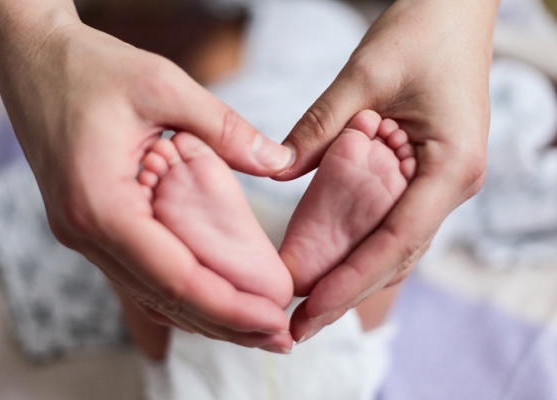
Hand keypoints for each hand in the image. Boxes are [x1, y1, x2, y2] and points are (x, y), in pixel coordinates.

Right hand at [0, 3, 293, 349]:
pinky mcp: (92, 226)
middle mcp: (86, 232)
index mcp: (100, 204)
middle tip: (280, 338)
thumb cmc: (90, 67)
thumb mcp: (163, 86)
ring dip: (205, 315)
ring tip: (257, 330)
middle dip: (225, 324)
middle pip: (164, 298)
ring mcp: (85, 234)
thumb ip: (224, 129)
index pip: (174, 275)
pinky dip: (180, 294)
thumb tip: (280, 162)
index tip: (275, 319)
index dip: (228, 305)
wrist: (34, 60)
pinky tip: (213, 302)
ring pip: (151, 295)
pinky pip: (139, 275)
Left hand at [275, 0, 498, 341]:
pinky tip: (332, 266)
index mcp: (451, 167)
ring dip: (354, 278)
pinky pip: (393, 222)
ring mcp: (441, 182)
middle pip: (396, 256)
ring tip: (310, 309)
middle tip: (298, 328)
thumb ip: (321, 127)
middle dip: (347, 294)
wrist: (456, 7)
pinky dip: (362, 248)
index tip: (309, 310)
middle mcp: (452, 185)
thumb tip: (273, 170)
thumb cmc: (423, 30)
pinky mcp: (425, 173)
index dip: (350, 280)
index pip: (396, 240)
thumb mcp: (364, 74)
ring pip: (396, 246)